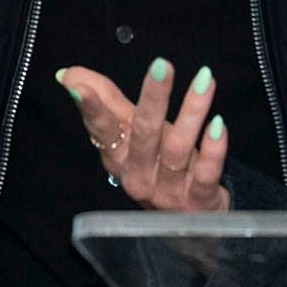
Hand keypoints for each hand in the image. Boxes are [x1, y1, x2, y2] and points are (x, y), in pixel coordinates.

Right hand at [56, 58, 231, 211]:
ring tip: (205, 80)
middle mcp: (139, 176)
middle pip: (144, 134)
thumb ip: (105, 101)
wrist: (189, 221)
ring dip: (192, 112)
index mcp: (118, 158)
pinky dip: (213, 150)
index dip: (92, 110)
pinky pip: (206, 174)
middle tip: (163, 65)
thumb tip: (67, 74)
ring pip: (177, 149)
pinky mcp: (198, 202)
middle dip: (152, 98)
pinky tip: (219, 124)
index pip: (102, 131)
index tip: (80, 88)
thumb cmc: (157, 166)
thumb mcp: (131, 134)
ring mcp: (168, 192)